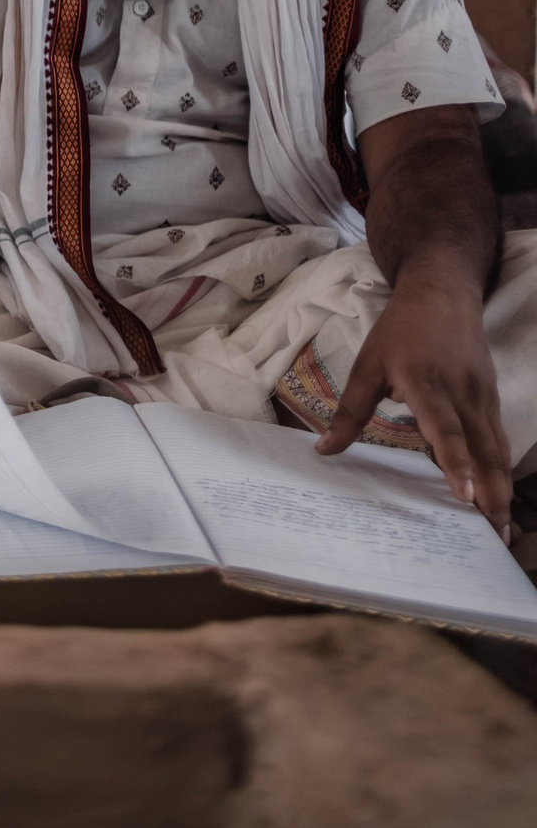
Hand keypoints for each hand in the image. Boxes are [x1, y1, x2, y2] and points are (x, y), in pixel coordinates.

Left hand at [322, 279, 514, 534]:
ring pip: (496, 448)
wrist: (442, 294)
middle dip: (491, 492)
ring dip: (501, 487)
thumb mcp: (367, 366)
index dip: (455, 463)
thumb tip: (324, 451)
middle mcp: (462, 394)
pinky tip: (500, 494)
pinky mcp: (491, 399)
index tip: (464, 496)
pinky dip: (500, 469)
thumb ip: (349, 412)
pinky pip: (497, 439)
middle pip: (482, 449)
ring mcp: (482, 397)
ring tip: (502, 526)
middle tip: (495, 533)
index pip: (446, 430)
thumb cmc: (399, 331)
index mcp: (427, 385)